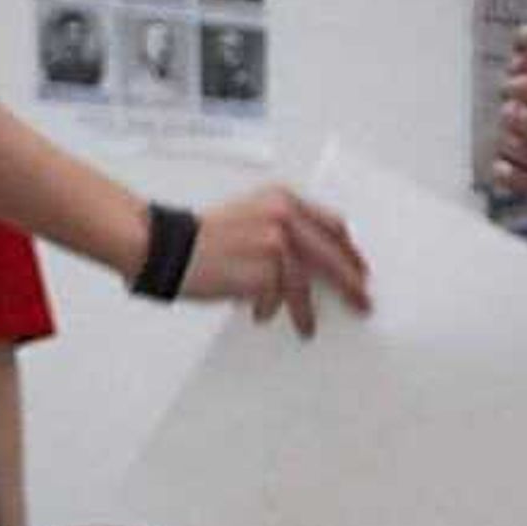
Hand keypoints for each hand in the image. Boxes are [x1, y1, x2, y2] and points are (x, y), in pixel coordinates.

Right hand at [178, 185, 373, 333]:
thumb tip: (311, 265)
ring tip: (308, 326)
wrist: (165, 246)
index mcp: (282, 199)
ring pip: (306, 284)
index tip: (359, 269)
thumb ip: (282, 230)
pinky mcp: (264, 270)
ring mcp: (276, 243)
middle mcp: (284, 216)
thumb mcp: (249, 217)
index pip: (332, 225)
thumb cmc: (201, 238)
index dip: (348, 251)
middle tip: (361, 301)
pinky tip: (261, 313)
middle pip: (332, 255)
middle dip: (349, 283)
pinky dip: (271, 310)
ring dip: (307, 310)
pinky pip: (278, 299)